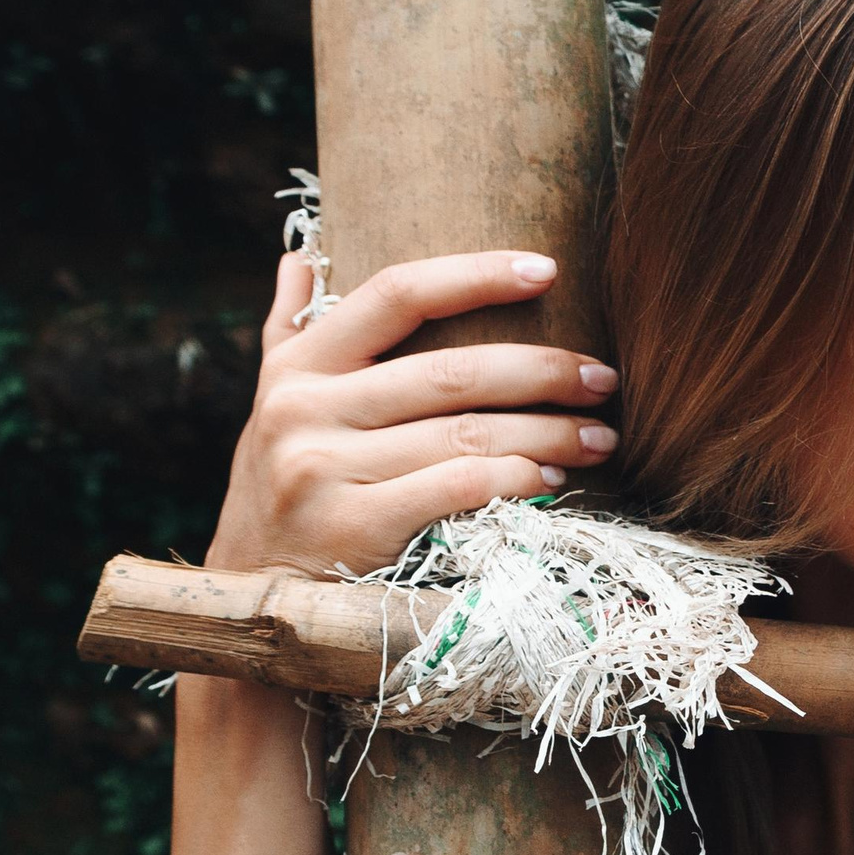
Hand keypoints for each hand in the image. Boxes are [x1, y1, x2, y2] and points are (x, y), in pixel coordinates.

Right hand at [209, 244, 623, 576]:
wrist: (250, 595)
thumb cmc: (280, 491)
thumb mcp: (270, 406)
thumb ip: (289, 331)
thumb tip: (299, 258)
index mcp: (298, 366)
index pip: (397, 293)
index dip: (475, 274)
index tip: (547, 269)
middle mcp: (305, 408)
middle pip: (450, 371)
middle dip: (543, 372)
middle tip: (603, 379)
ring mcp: (324, 468)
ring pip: (466, 434)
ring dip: (549, 434)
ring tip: (599, 437)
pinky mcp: (353, 526)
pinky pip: (458, 488)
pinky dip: (515, 480)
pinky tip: (552, 479)